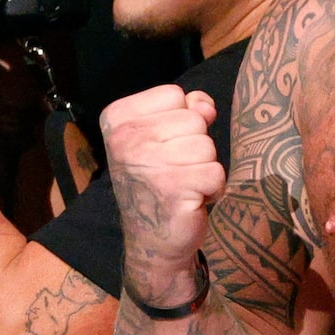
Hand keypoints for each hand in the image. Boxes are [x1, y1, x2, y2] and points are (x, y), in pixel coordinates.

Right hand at [102, 84, 223, 304]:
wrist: (152, 239)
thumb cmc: (158, 182)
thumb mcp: (161, 137)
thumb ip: (185, 110)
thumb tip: (205, 105)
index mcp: (117, 119)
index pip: (174, 95)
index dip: (179, 120)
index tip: (162, 146)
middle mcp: (126, 139)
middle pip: (194, 119)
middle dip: (194, 145)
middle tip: (175, 169)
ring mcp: (148, 164)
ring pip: (207, 145)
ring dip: (204, 167)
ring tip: (184, 184)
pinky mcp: (173, 188)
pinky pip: (216, 172)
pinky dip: (212, 188)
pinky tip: (192, 198)